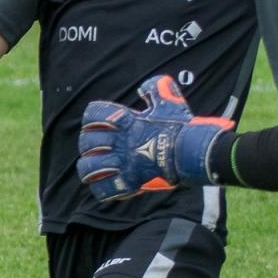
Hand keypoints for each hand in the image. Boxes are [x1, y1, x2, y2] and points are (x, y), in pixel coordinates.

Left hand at [76, 76, 232, 201]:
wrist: (190, 152)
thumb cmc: (179, 127)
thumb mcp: (168, 101)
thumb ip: (156, 88)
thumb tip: (144, 88)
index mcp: (125, 121)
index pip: (93, 114)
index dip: (92, 117)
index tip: (101, 122)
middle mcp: (119, 141)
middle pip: (86, 141)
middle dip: (88, 143)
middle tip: (97, 146)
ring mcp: (122, 163)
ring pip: (88, 167)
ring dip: (89, 166)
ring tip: (96, 167)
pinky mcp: (128, 181)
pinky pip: (103, 189)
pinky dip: (102, 188)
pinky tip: (106, 183)